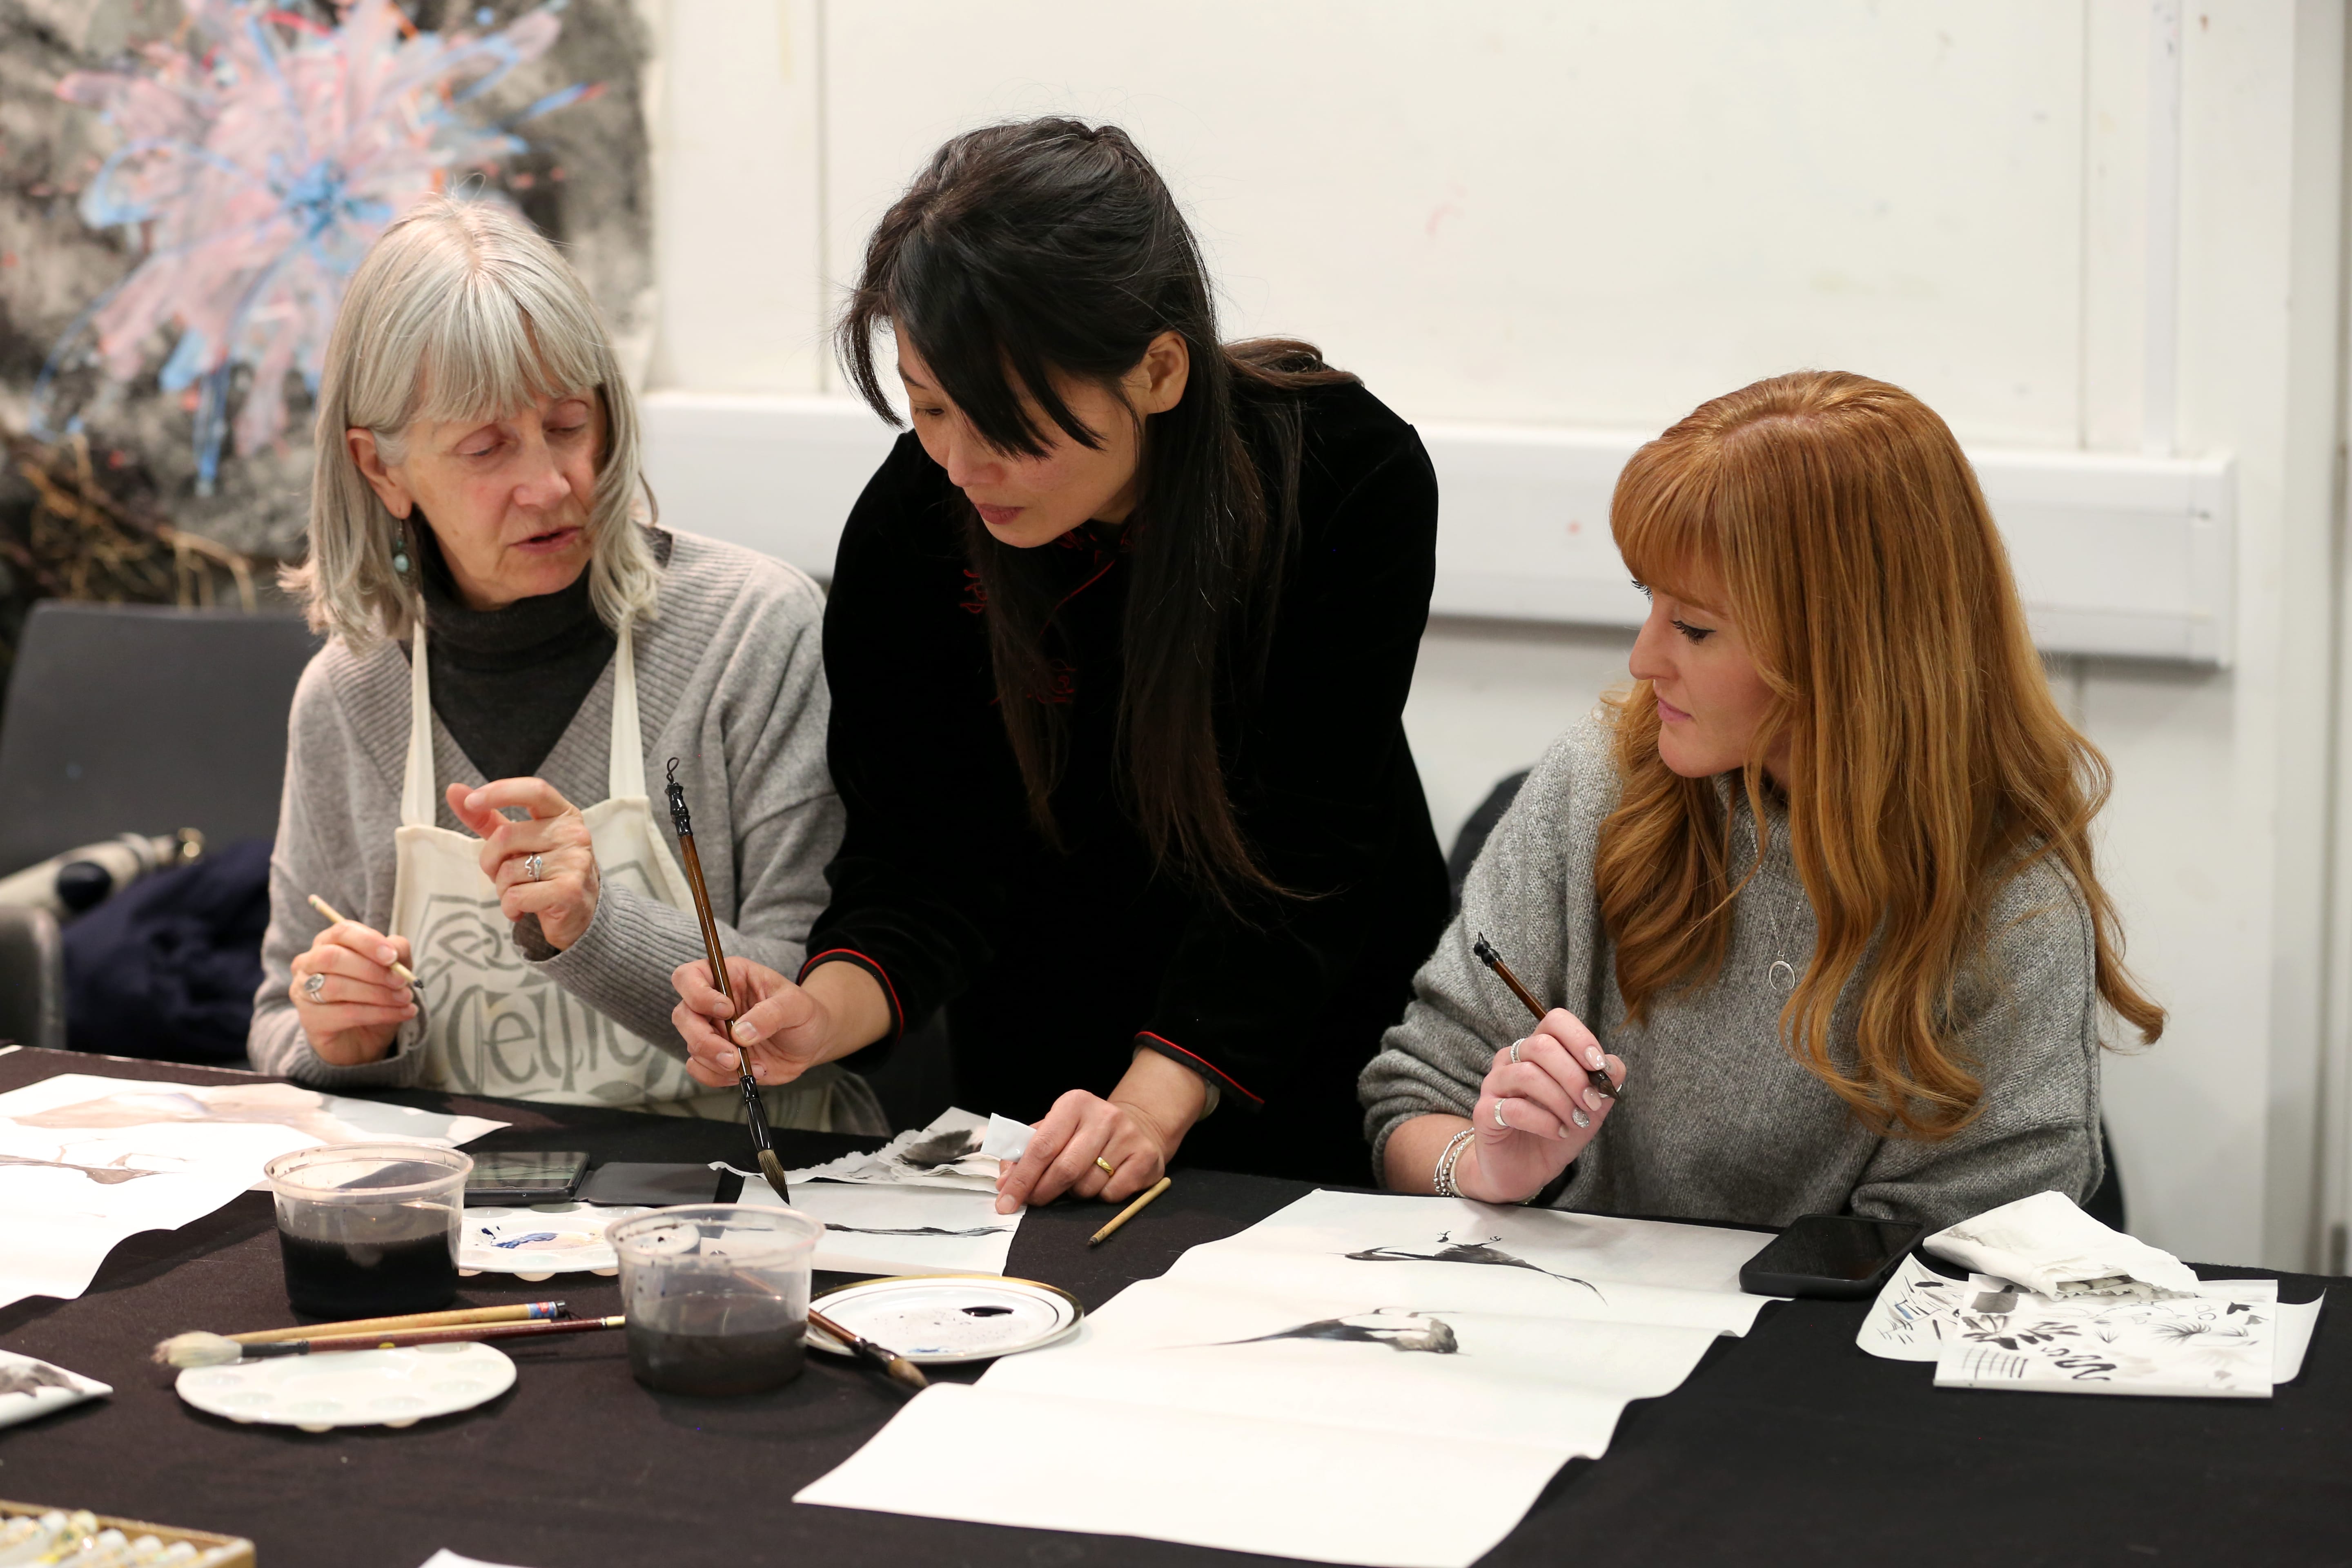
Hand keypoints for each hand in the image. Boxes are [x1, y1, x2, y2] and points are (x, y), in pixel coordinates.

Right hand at [290, 918, 416, 1065]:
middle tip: (402, 982)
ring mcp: (303, 991)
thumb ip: (397, 953)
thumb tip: (395, 950)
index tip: (393, 957)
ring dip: (378, 993)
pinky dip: (379, 1013)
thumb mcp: (392, 969)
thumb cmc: (375, 994)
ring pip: (336, 986)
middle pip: (333, 957)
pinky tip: (401, 1014)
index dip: (368, 942)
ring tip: (405, 999)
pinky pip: (345, 1013)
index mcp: (328, 942)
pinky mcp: (309, 1019)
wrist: (363, 1037)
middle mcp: (308, 963)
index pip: (342, 931)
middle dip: (372, 970)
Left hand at [448, 779, 598, 948]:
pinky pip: (516, 895)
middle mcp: (574, 834)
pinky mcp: (568, 891)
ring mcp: (574, 861)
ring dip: (502, 889)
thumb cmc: (544, 873)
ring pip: (508, 870)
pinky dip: (510, 907)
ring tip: (521, 894)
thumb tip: (454, 789)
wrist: (578, 915)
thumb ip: (488, 817)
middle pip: (507, 836)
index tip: (470, 801)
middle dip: (490, 861)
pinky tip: (524, 910)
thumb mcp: (518, 842)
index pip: (534, 791)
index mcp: (564, 814)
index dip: (499, 792)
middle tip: (501, 876)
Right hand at [669, 956, 890, 1088]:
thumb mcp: (796, 1005)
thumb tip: (740, 1033)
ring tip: (750, 1064)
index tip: (726, 1010)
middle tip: (733, 1055)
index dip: (698, 994)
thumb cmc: (803, 1013)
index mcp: (728, 977)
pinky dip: (719, 1077)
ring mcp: (712, 1031)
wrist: (812, 1042)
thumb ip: (771, 1014)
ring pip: (691, 1046)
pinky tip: (748, 1072)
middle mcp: (712, 1003)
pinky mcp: (716, 1057)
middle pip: (682, 1015)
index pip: (688, 977)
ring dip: (716, 1062)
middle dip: (703, 1039)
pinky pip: (699, 1069)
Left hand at [994, 1051, 1205, 1214]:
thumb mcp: (1054, 1131)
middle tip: (1033, 1202)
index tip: (1005, 1202)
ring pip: (1088, 1185)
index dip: (1021, 1178)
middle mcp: (1103, 1116)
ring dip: (1075, 1194)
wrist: (1137, 1127)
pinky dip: (1101, 1197)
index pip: (1041, 1147)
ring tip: (1078, 1182)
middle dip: (1043, 1192)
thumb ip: (1025, 1153)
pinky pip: (1112, 1194)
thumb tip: (1004, 1183)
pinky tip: (1104, 1182)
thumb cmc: (1084, 1133)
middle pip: (1064, 1169)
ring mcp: (1128, 1136)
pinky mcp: (1146, 1157)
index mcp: (1074, 1103)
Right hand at [1456, 1008, 1624, 1203]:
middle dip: (1574, 1076)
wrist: (1523, 1171)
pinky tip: (1557, 1133)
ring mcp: (1495, 1084)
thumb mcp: (1590, 1110)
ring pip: (1527, 1074)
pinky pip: (1514, 1108)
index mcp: (1537, 1051)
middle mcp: (1512, 1060)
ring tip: (1575, 1121)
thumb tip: (1614, 1065)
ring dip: (1561, 1101)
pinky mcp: (1484, 1112)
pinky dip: (1544, 1122)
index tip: (1598, 1065)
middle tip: (1591, 1104)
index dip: (1580, 1038)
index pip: (1555, 1021)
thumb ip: (1604, 1085)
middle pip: (1542, 1045)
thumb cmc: (1555, 1132)